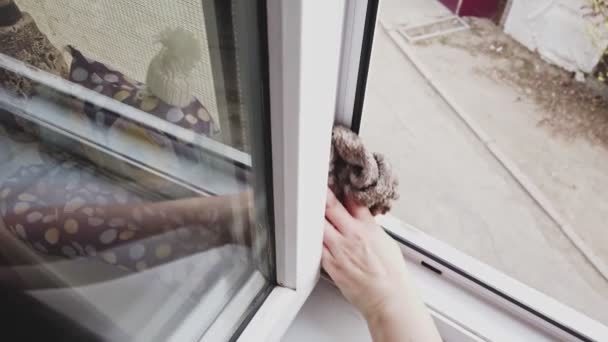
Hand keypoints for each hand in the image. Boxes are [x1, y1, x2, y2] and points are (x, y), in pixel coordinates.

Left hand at [322, 189, 410, 319]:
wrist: (388, 297)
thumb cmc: (390, 274)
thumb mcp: (385, 241)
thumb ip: (370, 226)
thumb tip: (360, 216)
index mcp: (368, 228)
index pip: (352, 200)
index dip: (341, 189)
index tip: (334, 183)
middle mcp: (352, 236)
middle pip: (330, 207)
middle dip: (322, 196)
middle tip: (315, 188)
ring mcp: (339, 250)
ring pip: (318, 225)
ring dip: (313, 216)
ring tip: (309, 209)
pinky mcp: (331, 264)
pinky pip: (316, 247)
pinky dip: (312, 239)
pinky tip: (310, 234)